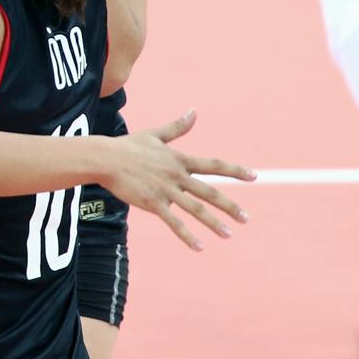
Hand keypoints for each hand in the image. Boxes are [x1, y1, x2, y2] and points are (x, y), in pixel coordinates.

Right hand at [95, 111, 253, 250]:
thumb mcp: (155, 135)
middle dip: (230, 206)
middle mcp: (177, 175)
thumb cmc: (128, 146)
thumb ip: (177, 127)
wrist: (104, 158)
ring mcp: (166, 190)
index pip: (214, 165)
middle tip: (246, 219)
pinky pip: (173, 222)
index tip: (254, 176)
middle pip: (209, 192)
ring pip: (195, 209)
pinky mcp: (152, 203)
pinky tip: (199, 247)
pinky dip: (187, 235)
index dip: (235, 170)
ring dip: (213, 223)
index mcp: (180, 160)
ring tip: (229, 235)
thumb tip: (194, 111)